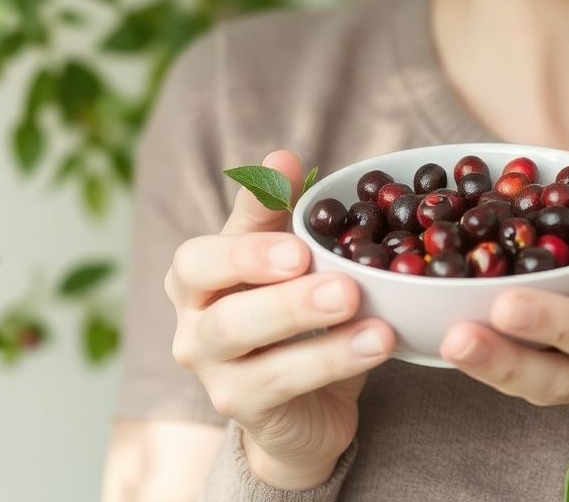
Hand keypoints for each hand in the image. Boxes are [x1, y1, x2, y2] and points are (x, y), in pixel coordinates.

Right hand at [165, 149, 394, 488]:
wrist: (304, 412)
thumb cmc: (293, 322)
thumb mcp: (287, 264)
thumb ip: (280, 215)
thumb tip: (281, 155)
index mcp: (197, 277)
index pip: (206, 246)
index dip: (246, 215)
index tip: (287, 178)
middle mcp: (191, 322)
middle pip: (212, 288)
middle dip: (263, 266)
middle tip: (313, 255)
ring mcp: (211, 370)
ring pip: (242, 335)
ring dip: (302, 313)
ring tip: (357, 299)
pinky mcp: (240, 408)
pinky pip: (282, 380)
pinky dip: (333, 357)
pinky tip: (377, 341)